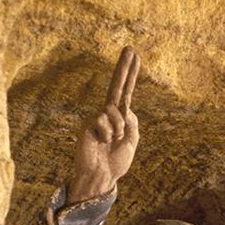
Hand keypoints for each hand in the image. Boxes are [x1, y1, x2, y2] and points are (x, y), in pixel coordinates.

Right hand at [67, 46, 140, 201]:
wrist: (101, 176)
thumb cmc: (116, 162)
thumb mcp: (132, 141)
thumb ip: (133, 122)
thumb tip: (126, 107)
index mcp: (120, 117)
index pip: (126, 91)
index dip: (130, 74)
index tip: (135, 56)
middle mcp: (108, 114)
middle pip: (117, 87)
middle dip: (124, 68)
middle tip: (130, 48)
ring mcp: (98, 117)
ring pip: (115, 112)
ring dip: (118, 130)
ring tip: (111, 142)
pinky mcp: (89, 123)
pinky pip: (104, 121)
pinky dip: (108, 134)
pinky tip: (101, 142)